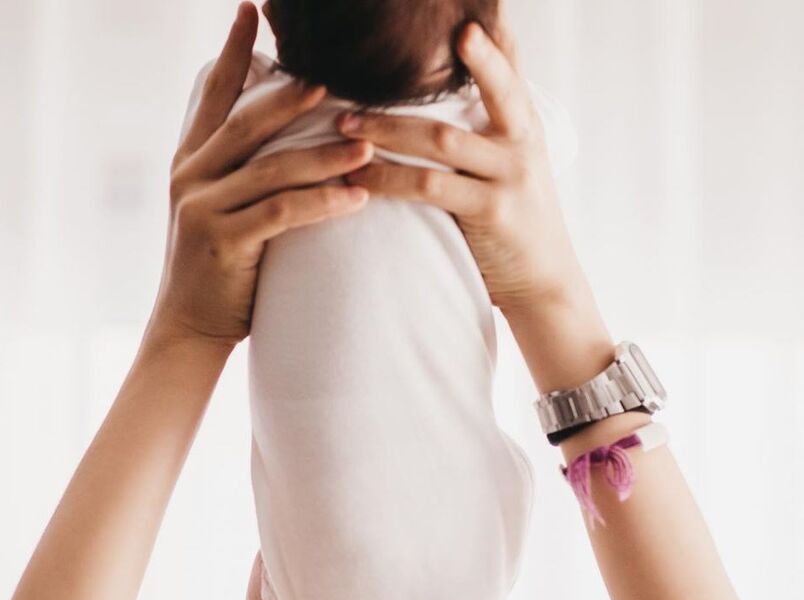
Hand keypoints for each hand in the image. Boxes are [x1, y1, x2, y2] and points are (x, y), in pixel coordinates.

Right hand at [147, 2, 373, 349]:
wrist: (188, 325)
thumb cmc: (219, 264)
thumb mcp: (221, 207)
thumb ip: (241, 171)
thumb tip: (287, 137)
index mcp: (191, 161)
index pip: (213, 96)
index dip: (233, 53)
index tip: (250, 11)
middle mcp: (191, 177)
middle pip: (246, 124)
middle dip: (290, 97)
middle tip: (333, 78)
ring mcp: (203, 209)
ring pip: (272, 169)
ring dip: (324, 155)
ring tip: (368, 145)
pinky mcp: (223, 243)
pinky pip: (281, 213)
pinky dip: (322, 203)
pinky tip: (357, 197)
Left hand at [336, 14, 585, 314]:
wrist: (544, 283)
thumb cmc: (512, 220)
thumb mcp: (508, 168)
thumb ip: (483, 133)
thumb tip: (434, 105)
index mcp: (525, 126)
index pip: (513, 67)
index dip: (495, 36)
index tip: (476, 7)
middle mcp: (524, 143)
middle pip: (495, 86)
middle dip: (461, 59)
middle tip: (400, 37)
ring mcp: (511, 177)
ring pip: (442, 140)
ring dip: (387, 130)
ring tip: (343, 123)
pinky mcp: (492, 212)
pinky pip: (430, 188)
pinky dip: (388, 182)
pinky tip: (358, 178)